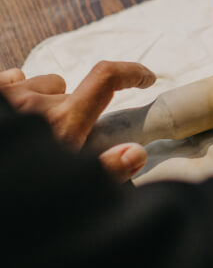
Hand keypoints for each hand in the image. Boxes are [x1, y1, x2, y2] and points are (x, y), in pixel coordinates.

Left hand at [0, 62, 155, 181]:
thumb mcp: (67, 192)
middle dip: (69, 104)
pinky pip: (8, 79)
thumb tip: (135, 153)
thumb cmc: (23, 195)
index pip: (106, 76)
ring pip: (35, 81)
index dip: (132, 72)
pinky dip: (13, 92)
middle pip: (67, 84)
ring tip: (30, 129)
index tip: (145, 79)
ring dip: (38, 99)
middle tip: (60, 136)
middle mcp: (35, 100)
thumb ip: (104, 172)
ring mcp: (6, 95)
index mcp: (64, 120)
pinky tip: (10, 115)